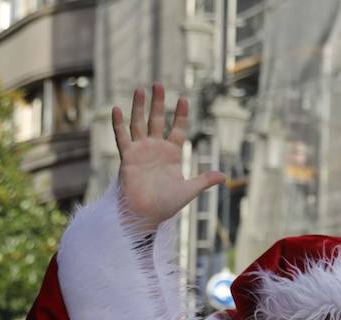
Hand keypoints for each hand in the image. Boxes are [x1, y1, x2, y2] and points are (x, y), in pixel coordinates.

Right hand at [113, 83, 224, 229]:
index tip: (184, 99)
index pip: (177, 129)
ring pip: (139, 124)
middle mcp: (155, 149)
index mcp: (172, 154)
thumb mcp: (189, 191)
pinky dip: (118, 124)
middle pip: (156, 120)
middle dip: (157, 103)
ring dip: (139, 107)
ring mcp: (140, 151)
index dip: (180, 114)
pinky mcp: (127, 157)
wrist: (146, 215)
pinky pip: (122, 137)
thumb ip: (204, 180)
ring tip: (140, 89)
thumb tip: (223, 176)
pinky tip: (117, 109)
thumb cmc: (166, 205)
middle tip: (158, 84)